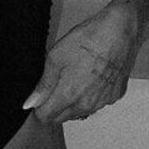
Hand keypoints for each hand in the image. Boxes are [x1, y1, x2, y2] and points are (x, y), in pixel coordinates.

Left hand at [22, 0, 139, 123]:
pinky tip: (92, 76)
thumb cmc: (86, 40)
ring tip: (75, 76)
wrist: (118, 31)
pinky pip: (97, 103)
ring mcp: (103, 101)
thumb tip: (30, 103)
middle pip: (63, 117)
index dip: (39, 108)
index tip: (40, 96)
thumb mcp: (56, 57)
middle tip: (56, 83)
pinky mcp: (115, 95)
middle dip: (55, 106)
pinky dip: (91, 95)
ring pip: (81, 112)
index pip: (47, 117)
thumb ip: (43, 85)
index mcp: (69, 96)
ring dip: (73, 102)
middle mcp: (87, 105)